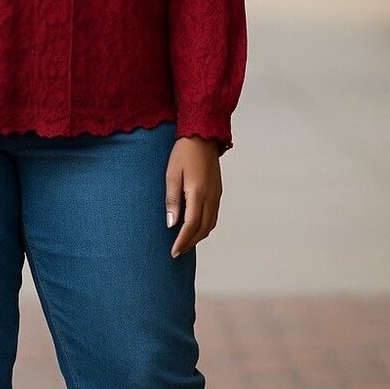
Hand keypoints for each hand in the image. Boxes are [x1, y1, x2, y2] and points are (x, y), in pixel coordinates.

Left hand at [165, 135, 221, 257]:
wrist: (202, 136)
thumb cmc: (183, 153)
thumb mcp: (171, 174)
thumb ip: (172, 200)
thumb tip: (171, 224)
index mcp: (198, 193)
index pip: (191, 225)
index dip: (182, 241)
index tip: (173, 252)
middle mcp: (211, 196)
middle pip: (203, 229)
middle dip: (190, 243)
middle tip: (177, 252)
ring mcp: (217, 194)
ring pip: (211, 224)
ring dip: (198, 236)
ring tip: (185, 243)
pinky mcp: (218, 191)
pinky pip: (214, 215)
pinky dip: (205, 226)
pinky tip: (195, 227)